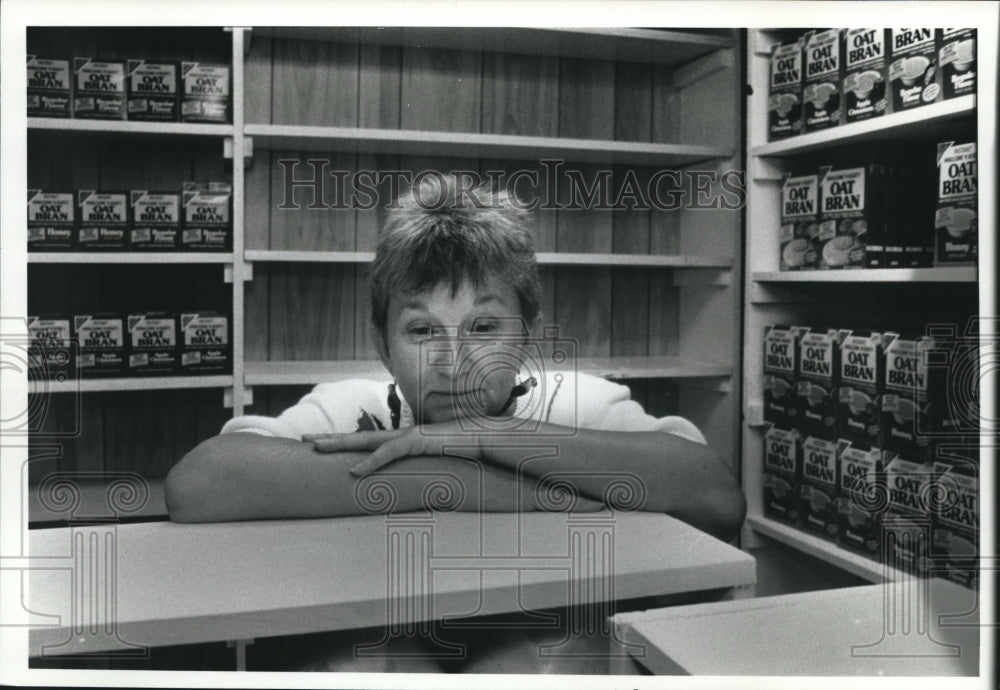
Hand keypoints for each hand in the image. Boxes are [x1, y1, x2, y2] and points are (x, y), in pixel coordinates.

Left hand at [304, 422, 482, 476]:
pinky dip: (371, 462)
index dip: (345, 444)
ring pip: (367, 440)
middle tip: (304, 441)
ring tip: (317, 448)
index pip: (368, 443)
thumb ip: (423, 475)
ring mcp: (409, 436)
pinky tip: (354, 471)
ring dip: (340, 444)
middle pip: (359, 437)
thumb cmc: (466, 454)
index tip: (324, 448)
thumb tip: (412, 492)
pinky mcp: (419, 441)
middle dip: (331, 439)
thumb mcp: (438, 468)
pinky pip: (390, 452)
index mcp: (404, 442)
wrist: (489, 439)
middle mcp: (402, 436)